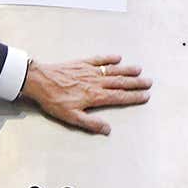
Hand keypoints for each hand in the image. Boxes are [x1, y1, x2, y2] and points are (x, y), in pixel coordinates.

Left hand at [19, 55, 150, 134]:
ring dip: (126, 70)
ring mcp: (89, 71)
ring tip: (138, 70)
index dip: (133, 97)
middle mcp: (95, 82)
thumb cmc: (53, 100)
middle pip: (120, 82)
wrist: (39, 81)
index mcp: (95, 96)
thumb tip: (108, 129)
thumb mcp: (71, 117)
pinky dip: (108, 58)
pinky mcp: (81, 63)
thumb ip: (91, 123)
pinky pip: (98, 60)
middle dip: (135, 83)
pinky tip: (117, 57)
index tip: (145, 96)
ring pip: (112, 70)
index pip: (119, 97)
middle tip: (149, 82)